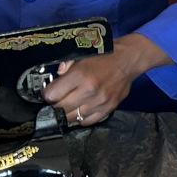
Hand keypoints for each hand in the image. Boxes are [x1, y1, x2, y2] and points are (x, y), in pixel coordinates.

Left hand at [40, 33, 165, 125]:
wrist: (129, 59)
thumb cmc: (104, 55)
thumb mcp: (82, 55)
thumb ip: (66, 65)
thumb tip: (56, 76)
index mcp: (80, 75)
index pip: (51, 95)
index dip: (47, 94)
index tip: (49, 92)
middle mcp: (89, 91)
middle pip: (59, 109)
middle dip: (54, 105)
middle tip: (57, 100)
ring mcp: (100, 102)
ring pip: (72, 117)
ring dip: (66, 113)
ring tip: (68, 105)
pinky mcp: (109, 108)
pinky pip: (87, 121)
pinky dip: (81, 117)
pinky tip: (80, 110)